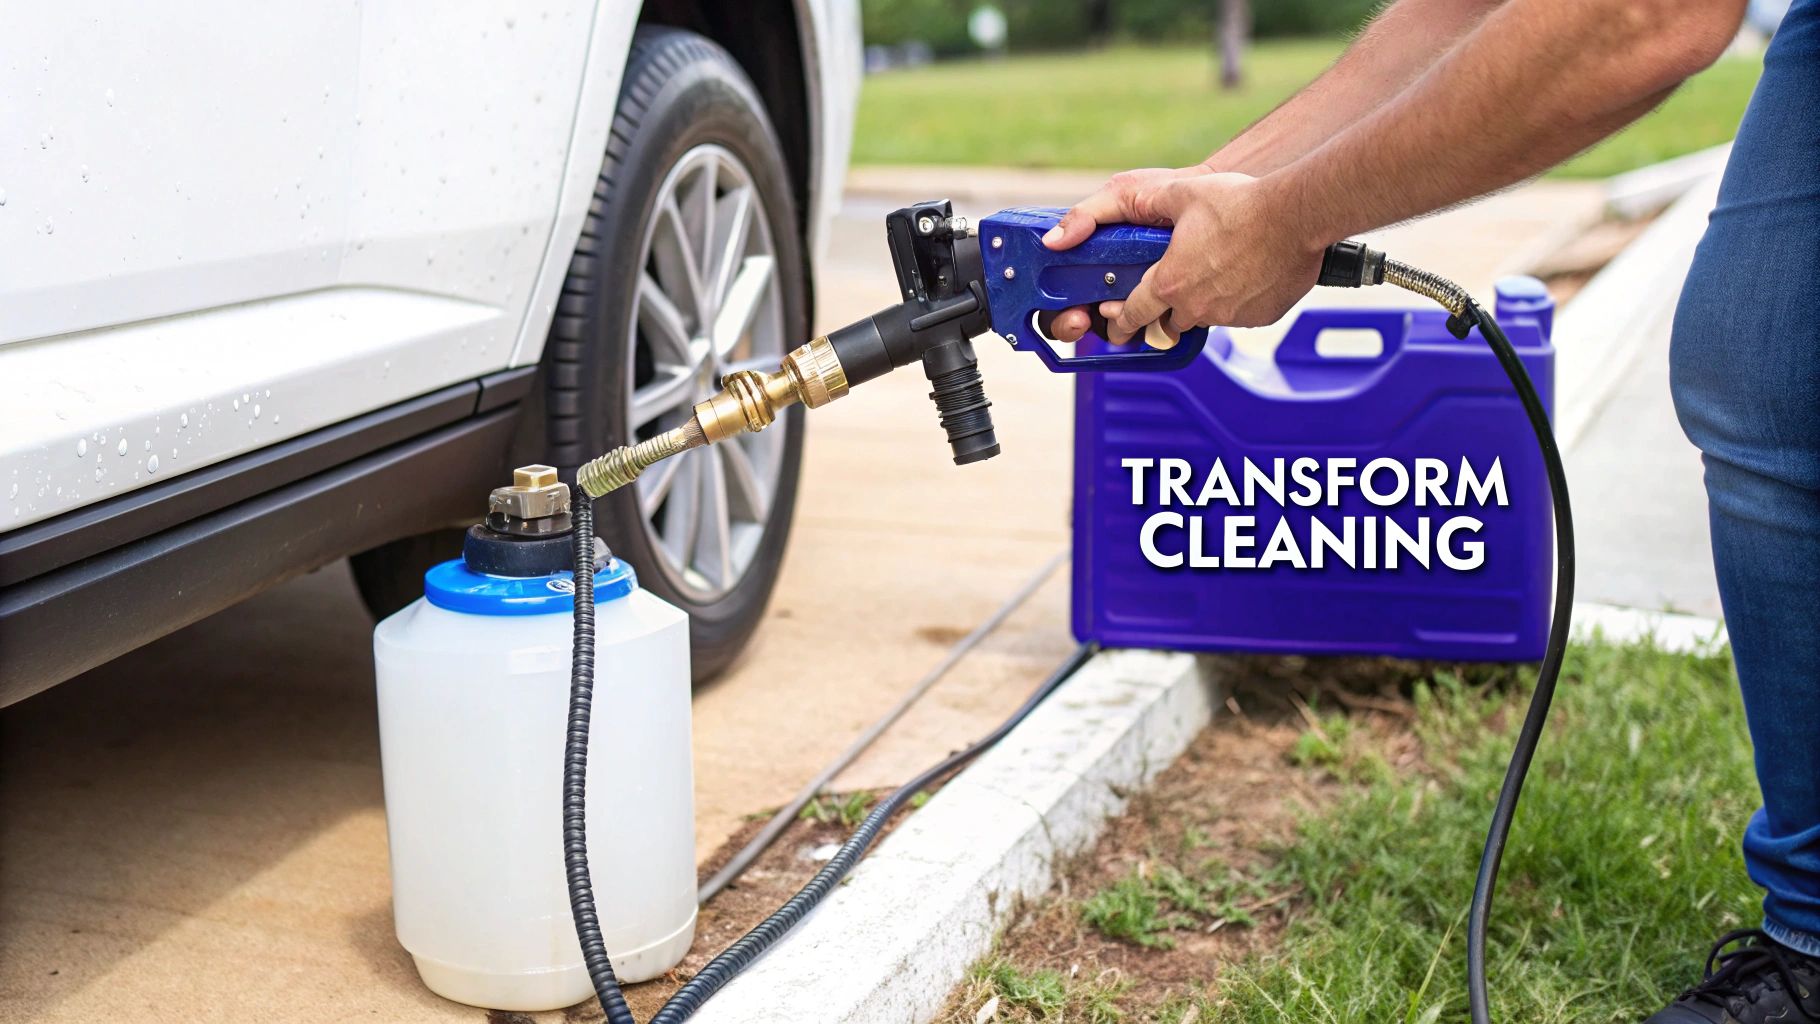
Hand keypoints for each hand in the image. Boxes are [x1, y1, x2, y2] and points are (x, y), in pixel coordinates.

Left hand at [1043, 169, 1324, 343]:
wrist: (1298, 214)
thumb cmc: (1239, 203)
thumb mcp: (1170, 194)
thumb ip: (1113, 210)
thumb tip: (1059, 236)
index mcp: (1169, 284)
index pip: (1129, 317)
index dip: (1118, 320)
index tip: (1114, 320)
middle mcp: (1196, 308)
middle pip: (1165, 323)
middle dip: (1160, 313)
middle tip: (1165, 293)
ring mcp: (1229, 316)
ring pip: (1202, 318)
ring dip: (1199, 303)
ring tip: (1211, 269)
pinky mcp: (1258, 318)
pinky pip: (1237, 316)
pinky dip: (1234, 301)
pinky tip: (1242, 272)